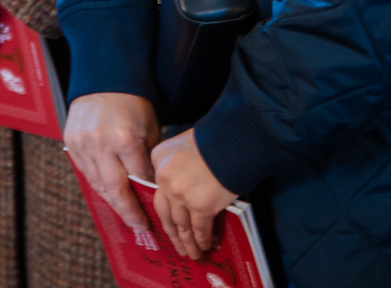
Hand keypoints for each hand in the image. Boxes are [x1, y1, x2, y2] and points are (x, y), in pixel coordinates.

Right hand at [65, 93, 159, 231]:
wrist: (105, 77)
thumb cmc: (132, 100)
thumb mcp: (149, 126)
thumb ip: (147, 156)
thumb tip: (151, 185)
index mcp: (126, 139)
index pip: (139, 179)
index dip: (147, 197)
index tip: (155, 210)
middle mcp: (102, 145)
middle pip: (116, 190)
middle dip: (129, 211)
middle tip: (140, 225)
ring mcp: (84, 145)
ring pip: (98, 184)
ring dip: (112, 201)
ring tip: (125, 212)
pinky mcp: (72, 143)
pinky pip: (85, 172)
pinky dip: (97, 184)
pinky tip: (108, 192)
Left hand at [151, 129, 236, 260]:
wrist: (232, 139)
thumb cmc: (213, 137)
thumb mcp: (184, 143)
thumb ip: (178, 163)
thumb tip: (187, 184)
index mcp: (159, 158)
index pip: (159, 188)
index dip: (166, 206)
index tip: (170, 218)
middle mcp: (164, 178)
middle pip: (165, 212)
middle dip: (172, 232)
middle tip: (177, 245)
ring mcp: (180, 195)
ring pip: (181, 226)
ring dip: (187, 242)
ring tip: (192, 254)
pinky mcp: (200, 207)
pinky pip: (199, 229)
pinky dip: (202, 240)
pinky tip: (205, 247)